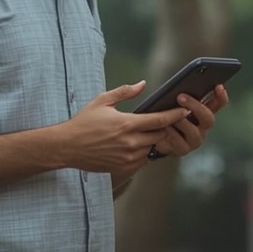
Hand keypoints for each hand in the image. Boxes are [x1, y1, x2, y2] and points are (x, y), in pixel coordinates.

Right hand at [61, 82, 187, 176]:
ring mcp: (127, 157)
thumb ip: (124, 92)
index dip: (175, 115)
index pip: (159, 120)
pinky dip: (145, 152)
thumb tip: (143, 84)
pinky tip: (139, 144)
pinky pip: (143, 160)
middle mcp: (130, 142)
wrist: (66, 147)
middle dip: (165, 128)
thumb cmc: (84, 122)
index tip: (186, 110)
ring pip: (153, 148)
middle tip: (168, 120)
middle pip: (160, 135)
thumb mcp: (102, 101)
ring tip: (152, 132)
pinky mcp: (123, 168)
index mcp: (127, 124)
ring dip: (155, 140)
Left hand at [153, 84, 228, 157]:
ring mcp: (195, 139)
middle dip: (195, 106)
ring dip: (181, 121)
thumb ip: (183, 96)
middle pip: (208, 118)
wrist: (154, 137)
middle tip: (180, 97)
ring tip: (170, 114)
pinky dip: (171, 133)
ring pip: (193, 131)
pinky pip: (179, 142)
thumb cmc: (167, 115)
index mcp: (204, 112)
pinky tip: (164, 127)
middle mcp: (203, 127)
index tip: (218, 86)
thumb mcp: (175, 103)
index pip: (218, 103)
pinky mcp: (183, 149)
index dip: (221, 96)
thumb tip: (182, 87)